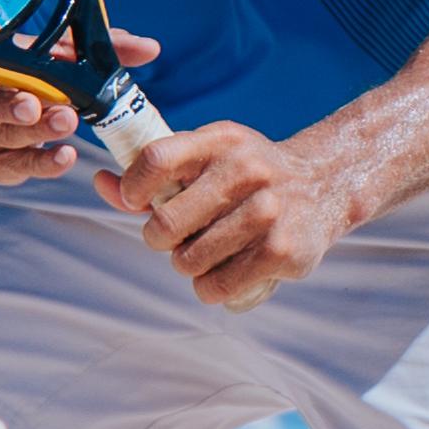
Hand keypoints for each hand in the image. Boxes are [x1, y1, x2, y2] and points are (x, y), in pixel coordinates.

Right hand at [0, 33, 159, 186]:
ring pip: (6, 142)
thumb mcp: (50, 55)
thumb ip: (97, 50)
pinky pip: (15, 166)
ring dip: (39, 141)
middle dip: (29, 118)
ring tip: (68, 140)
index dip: (12, 87)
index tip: (35, 99)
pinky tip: (64, 158)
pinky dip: (41, 163)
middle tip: (63, 118)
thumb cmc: (23, 76)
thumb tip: (149, 48)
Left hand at [93, 118, 351, 309]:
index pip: (155, 160)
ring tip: (208, 253)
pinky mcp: (281, 252)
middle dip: (160, 239)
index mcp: (221, 141)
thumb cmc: (249, 175)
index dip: (132, 188)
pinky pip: (216, 288)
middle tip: (177, 237)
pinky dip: (211, 288)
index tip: (136, 201)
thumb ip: (154, 172)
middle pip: (165, 224)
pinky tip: (227, 271)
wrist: (326, 185)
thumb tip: (101, 184)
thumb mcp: (208, 157)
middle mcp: (246, 171)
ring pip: (187, 262)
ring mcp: (267, 212)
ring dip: (188, 266)